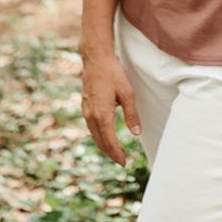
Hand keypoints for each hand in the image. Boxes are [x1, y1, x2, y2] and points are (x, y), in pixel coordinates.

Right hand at [79, 51, 141, 166]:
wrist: (95, 59)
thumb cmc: (113, 73)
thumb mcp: (127, 93)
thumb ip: (131, 114)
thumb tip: (136, 133)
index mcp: (102, 114)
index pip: (109, 141)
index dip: (116, 154)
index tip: (124, 162)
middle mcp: (91, 115)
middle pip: (100, 141)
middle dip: (110, 153)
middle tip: (121, 161)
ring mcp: (86, 110)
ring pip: (94, 134)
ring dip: (103, 145)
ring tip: (114, 152)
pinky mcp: (85, 105)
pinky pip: (91, 126)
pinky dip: (98, 135)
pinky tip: (104, 135)